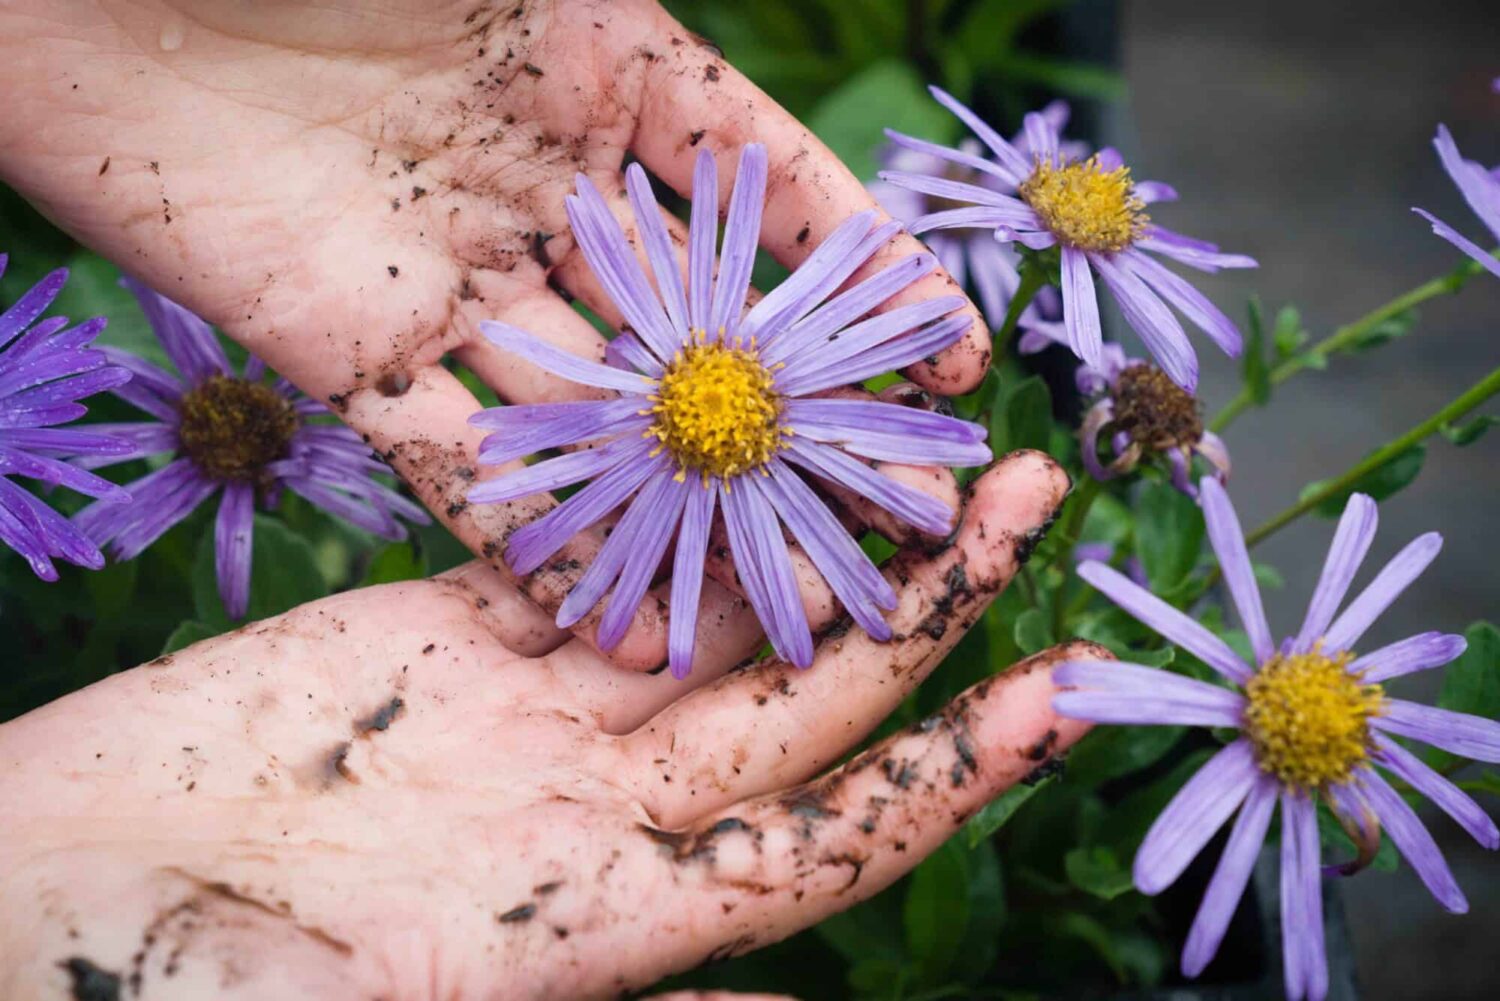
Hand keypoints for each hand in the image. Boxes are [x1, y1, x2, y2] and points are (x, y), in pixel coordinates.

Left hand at [0, 0, 989, 667]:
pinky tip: (600, 611)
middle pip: (694, 327)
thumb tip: (812, 165)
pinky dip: (524, 534)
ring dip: (675, 510)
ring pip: (591, 412)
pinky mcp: (349, 351)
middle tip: (893, 516)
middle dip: (792, 427)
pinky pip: (453, 458)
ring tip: (770, 604)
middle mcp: (543, 190)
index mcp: (601, 74)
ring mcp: (452, 277)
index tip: (952, 359)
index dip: (862, 275)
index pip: (767, 187)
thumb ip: (662, 73)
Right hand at [0, 455, 1100, 1000]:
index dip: (943, 773)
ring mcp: (526, 710)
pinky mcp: (442, 627)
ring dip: (809, 520)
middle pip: (796, 694)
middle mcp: (596, 806)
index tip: (1054, 698)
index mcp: (609, 916)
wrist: (42, 906)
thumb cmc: (180, 997)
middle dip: (922, 601)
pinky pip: (575, 551)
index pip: (824, 839)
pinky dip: (647, 496)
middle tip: (1032, 495)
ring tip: (913, 428)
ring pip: (705, 602)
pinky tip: (731, 418)